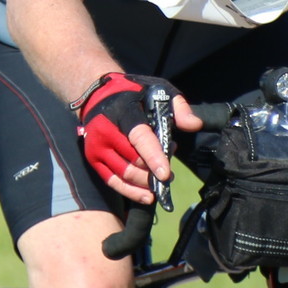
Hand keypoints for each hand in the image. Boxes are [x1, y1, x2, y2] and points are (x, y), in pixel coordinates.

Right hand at [74, 72, 202, 204]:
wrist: (96, 94)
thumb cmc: (132, 93)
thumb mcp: (158, 90)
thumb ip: (179, 107)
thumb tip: (195, 124)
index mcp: (124, 112)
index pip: (139, 137)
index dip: (153, 157)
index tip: (165, 174)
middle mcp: (106, 131)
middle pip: (133, 161)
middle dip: (154, 171)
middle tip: (169, 173)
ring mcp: (97, 146)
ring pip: (124, 174)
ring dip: (146, 183)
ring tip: (161, 181)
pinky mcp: (93, 158)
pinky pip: (112, 181)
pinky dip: (130, 192)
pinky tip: (147, 196)